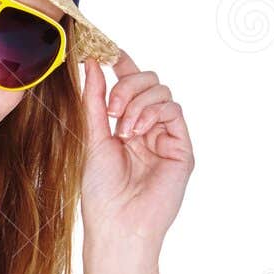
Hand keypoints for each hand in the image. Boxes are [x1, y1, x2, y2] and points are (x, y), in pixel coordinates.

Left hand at [79, 53, 195, 273]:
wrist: (118, 223)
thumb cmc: (101, 191)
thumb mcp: (92, 138)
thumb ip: (93, 100)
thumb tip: (91, 63)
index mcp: (125, 125)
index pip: (129, 85)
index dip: (122, 65)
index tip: (106, 50)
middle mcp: (148, 128)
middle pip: (149, 81)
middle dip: (128, 86)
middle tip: (110, 109)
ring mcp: (166, 137)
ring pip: (162, 92)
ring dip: (138, 102)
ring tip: (122, 129)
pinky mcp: (181, 147)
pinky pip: (174, 111)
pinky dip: (152, 113)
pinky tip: (136, 132)